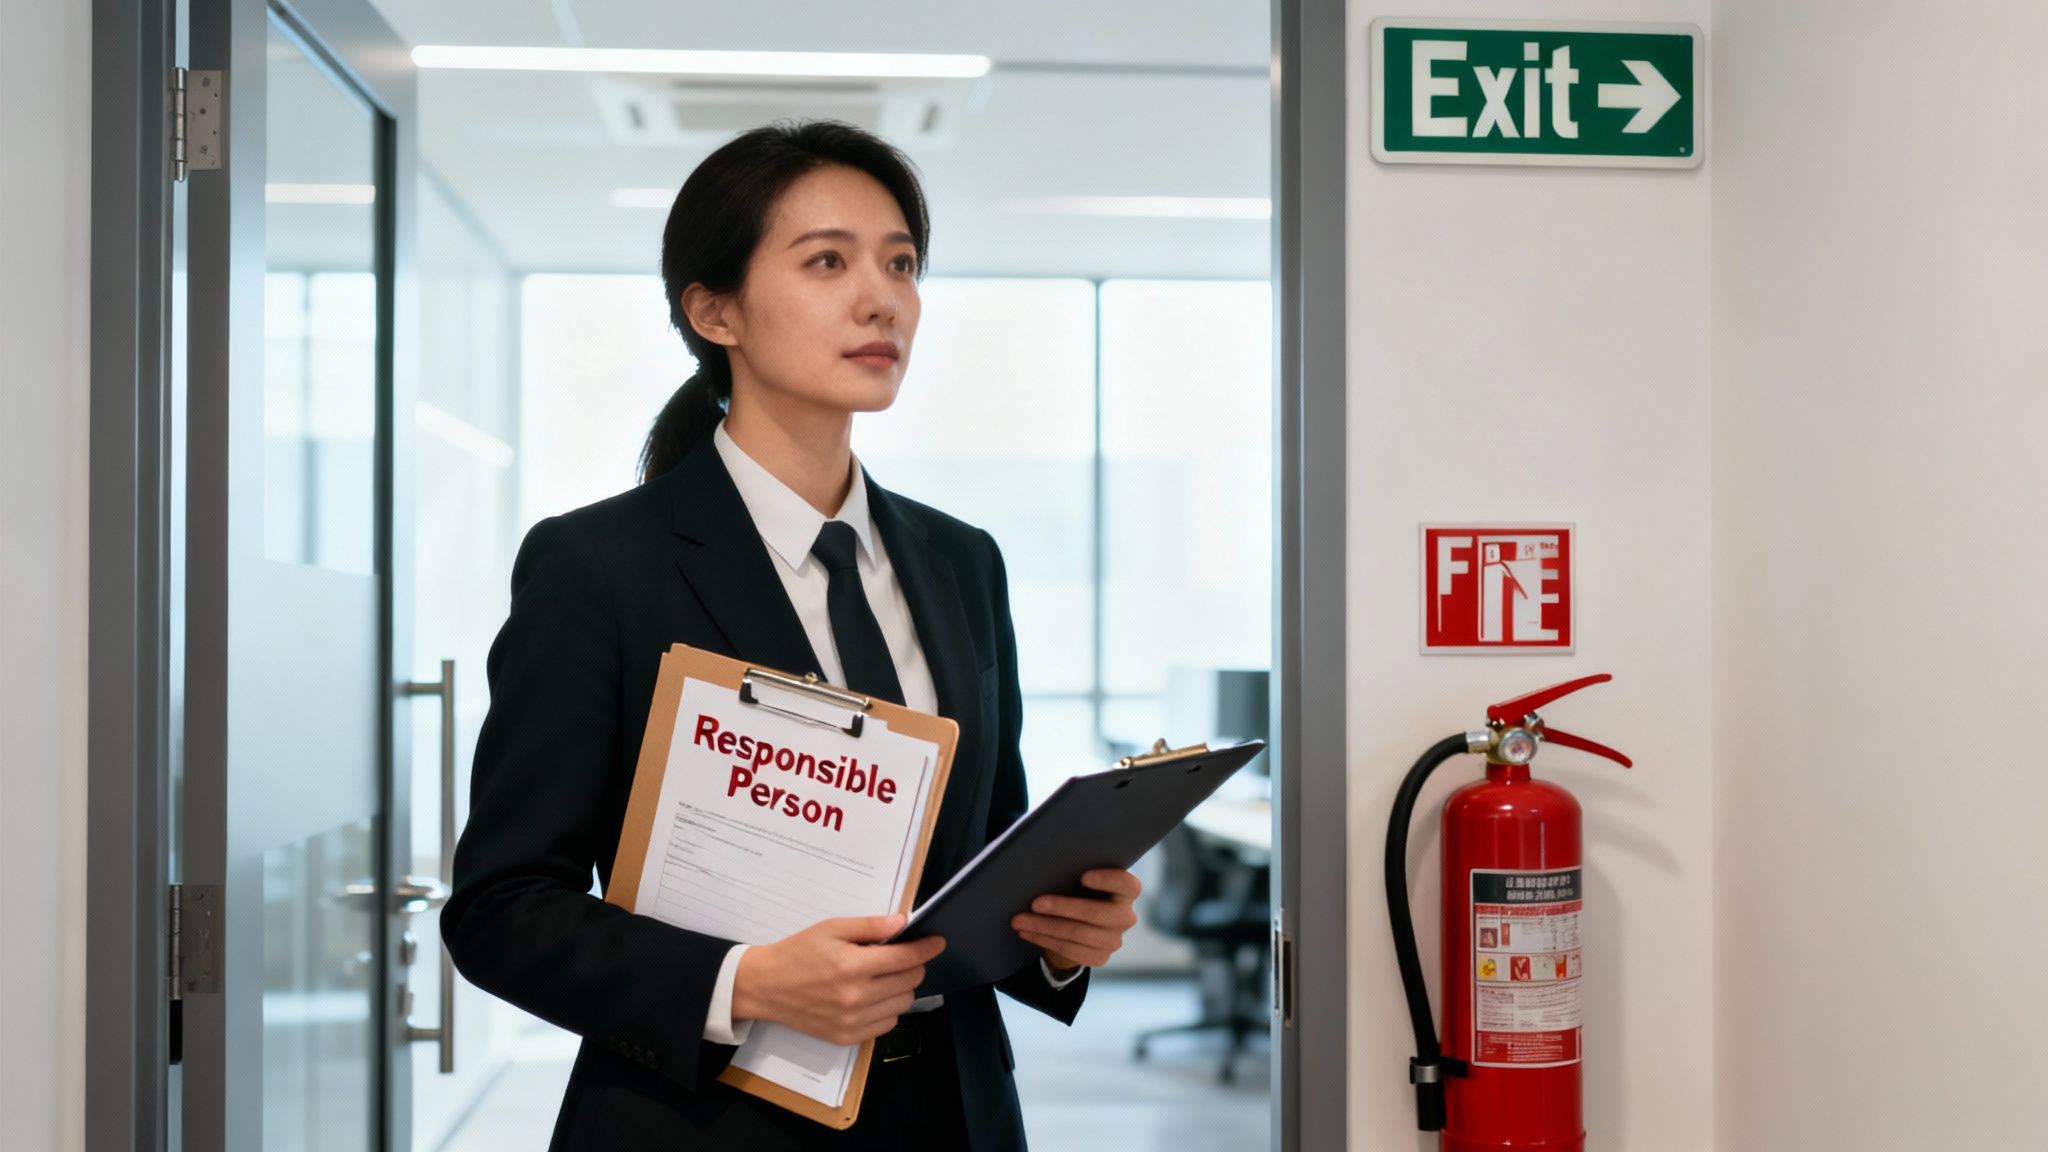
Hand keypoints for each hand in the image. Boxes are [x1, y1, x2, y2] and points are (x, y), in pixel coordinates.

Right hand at [731, 914, 945, 1045]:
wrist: (766, 987)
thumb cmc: (799, 952)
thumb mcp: (831, 928)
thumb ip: (869, 927)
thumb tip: (902, 923)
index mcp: (852, 966)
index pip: (905, 958)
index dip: (926, 948)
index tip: (937, 941)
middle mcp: (856, 997)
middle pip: (909, 981)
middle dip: (914, 964)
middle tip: (902, 955)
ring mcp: (853, 1021)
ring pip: (903, 1003)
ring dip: (903, 987)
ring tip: (885, 975)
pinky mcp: (847, 1038)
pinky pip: (887, 1023)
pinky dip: (888, 1008)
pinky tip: (873, 995)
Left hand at [1010, 868, 1141, 970]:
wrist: (1081, 925)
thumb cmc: (1080, 892)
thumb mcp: (1081, 881)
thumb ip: (1075, 873)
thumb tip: (1044, 867)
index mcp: (1126, 892)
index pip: (1127, 885)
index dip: (1107, 880)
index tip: (1082, 876)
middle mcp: (1125, 917)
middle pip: (1096, 913)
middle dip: (1062, 907)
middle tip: (1035, 903)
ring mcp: (1114, 941)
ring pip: (1077, 934)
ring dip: (1043, 927)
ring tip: (1019, 920)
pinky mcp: (1099, 958)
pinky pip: (1068, 950)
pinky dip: (1043, 940)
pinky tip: (1027, 932)